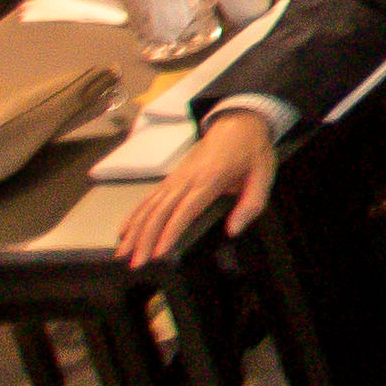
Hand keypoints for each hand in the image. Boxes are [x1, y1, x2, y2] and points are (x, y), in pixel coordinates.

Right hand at [117, 109, 281, 267]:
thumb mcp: (263, 175)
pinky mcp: (171, 178)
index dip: (170, 232)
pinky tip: (123, 231)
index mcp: (209, 180)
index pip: (185, 210)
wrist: (238, 122)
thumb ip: (251, 204)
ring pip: (149, 206)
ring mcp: (175, 178)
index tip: (158, 253)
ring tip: (122, 253)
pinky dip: (133, 215)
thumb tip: (232, 230)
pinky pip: (148, 198)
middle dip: (145, 239)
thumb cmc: (252, 151)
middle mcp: (186, 179)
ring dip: (134, 231)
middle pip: (160, 212)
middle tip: (135, 263)